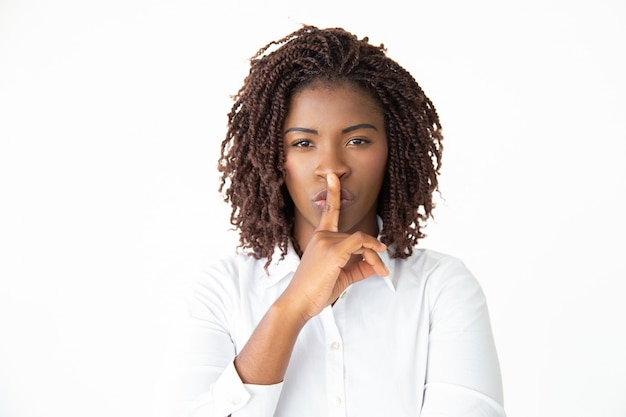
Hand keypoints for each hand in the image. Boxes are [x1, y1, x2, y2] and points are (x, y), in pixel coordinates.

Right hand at [278, 173, 388, 321]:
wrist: (298, 303)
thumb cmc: (314, 291)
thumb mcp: (341, 277)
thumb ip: (358, 268)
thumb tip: (376, 265)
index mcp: (319, 239)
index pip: (328, 212)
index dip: (332, 193)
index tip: (332, 177)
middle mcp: (322, 236)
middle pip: (357, 237)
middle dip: (373, 252)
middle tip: (383, 270)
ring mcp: (326, 242)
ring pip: (361, 241)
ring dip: (375, 257)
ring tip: (381, 273)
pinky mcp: (333, 250)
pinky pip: (359, 243)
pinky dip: (372, 251)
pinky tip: (378, 264)